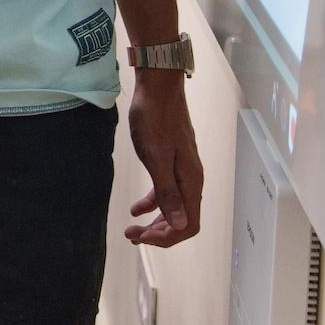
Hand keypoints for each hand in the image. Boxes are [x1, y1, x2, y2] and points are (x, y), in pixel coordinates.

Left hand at [124, 71, 203, 247]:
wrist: (158, 86)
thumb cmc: (155, 118)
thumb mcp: (156, 157)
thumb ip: (167, 192)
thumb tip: (181, 224)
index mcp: (191, 181)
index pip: (189, 225)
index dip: (168, 238)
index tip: (143, 238)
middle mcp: (191, 179)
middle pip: (182, 219)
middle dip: (158, 233)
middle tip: (132, 235)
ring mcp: (182, 170)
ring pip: (173, 207)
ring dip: (155, 221)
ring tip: (132, 228)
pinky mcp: (172, 161)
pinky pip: (166, 191)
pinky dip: (152, 203)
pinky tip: (136, 208)